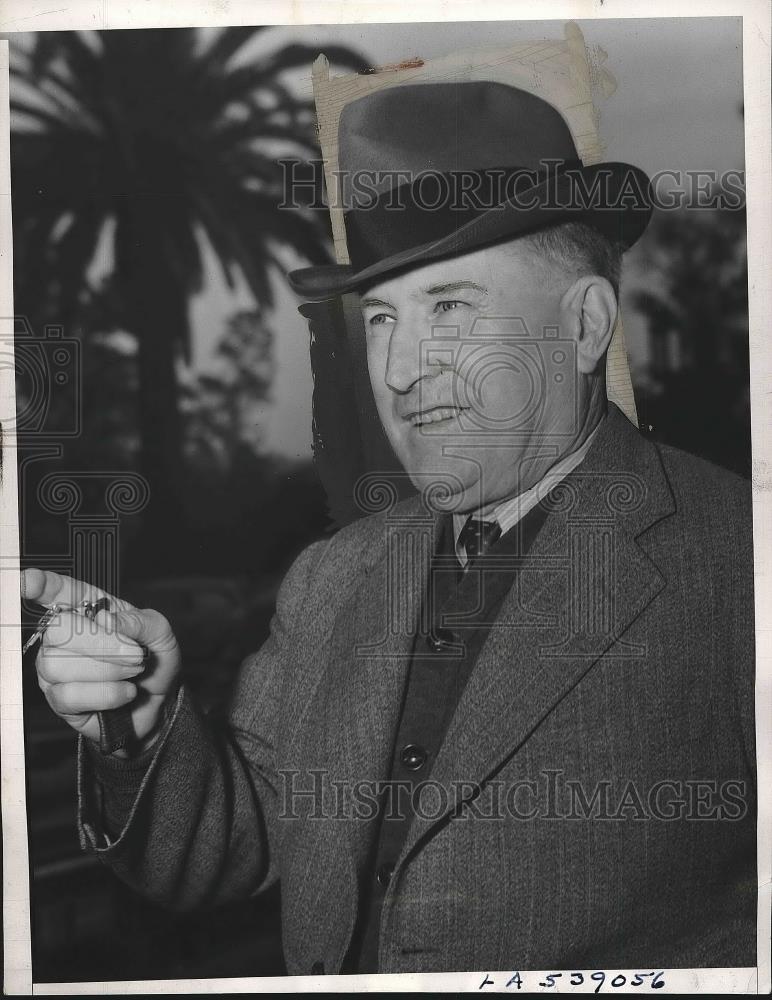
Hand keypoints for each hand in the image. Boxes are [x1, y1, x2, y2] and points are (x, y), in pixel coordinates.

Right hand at [21, 569, 181, 749]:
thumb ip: (139, 621)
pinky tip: (123, 692)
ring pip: (59, 665)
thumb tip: (106, 620)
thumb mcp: (159, 632)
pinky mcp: (60, 700)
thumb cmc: (154, 658)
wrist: (159, 700)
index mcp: (88, 608)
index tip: (31, 581)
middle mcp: (64, 636)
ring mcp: (56, 668)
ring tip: (132, 672)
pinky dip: (106, 694)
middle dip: (101, 643)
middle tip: (135, 654)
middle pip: (57, 631)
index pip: (57, 591)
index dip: (42, 585)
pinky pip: (69, 695)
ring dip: (108, 670)